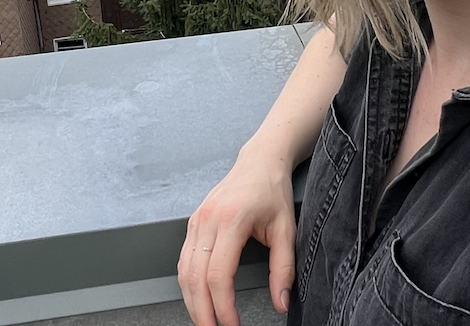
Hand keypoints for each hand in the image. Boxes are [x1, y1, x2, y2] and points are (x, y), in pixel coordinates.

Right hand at [178, 144, 296, 325]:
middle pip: (195, 277)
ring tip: (206, 321)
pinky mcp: (194, 221)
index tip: (233, 325)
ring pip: (184, 270)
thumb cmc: (272, 190)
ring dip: (192, 300)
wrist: (259, 161)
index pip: (218, 275)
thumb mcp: (286, 229)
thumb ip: (283, 268)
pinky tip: (198, 297)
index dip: (223, 307)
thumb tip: (281, 302)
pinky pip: (183, 258)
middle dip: (202, 311)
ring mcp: (197, 219)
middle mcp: (208, 219)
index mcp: (231, 219)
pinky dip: (188, 283)